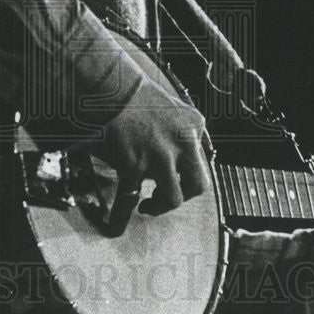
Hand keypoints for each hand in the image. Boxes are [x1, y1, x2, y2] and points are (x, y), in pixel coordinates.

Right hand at [89, 82, 208, 235]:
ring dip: (159, 206)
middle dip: (184, 195)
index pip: (202, 159)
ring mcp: (159, 156)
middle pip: (198, 185)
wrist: (111, 86)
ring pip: (173, 199)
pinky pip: (128, 201)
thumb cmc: (137, 95)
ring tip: (147, 204)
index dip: (187, 172)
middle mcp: (181, 143)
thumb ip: (186, 130)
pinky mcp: (133, 165)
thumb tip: (192, 156)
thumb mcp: (176, 107)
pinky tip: (114, 227)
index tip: (176, 177)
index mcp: (194, 126)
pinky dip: (120, 218)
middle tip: (167, 195)